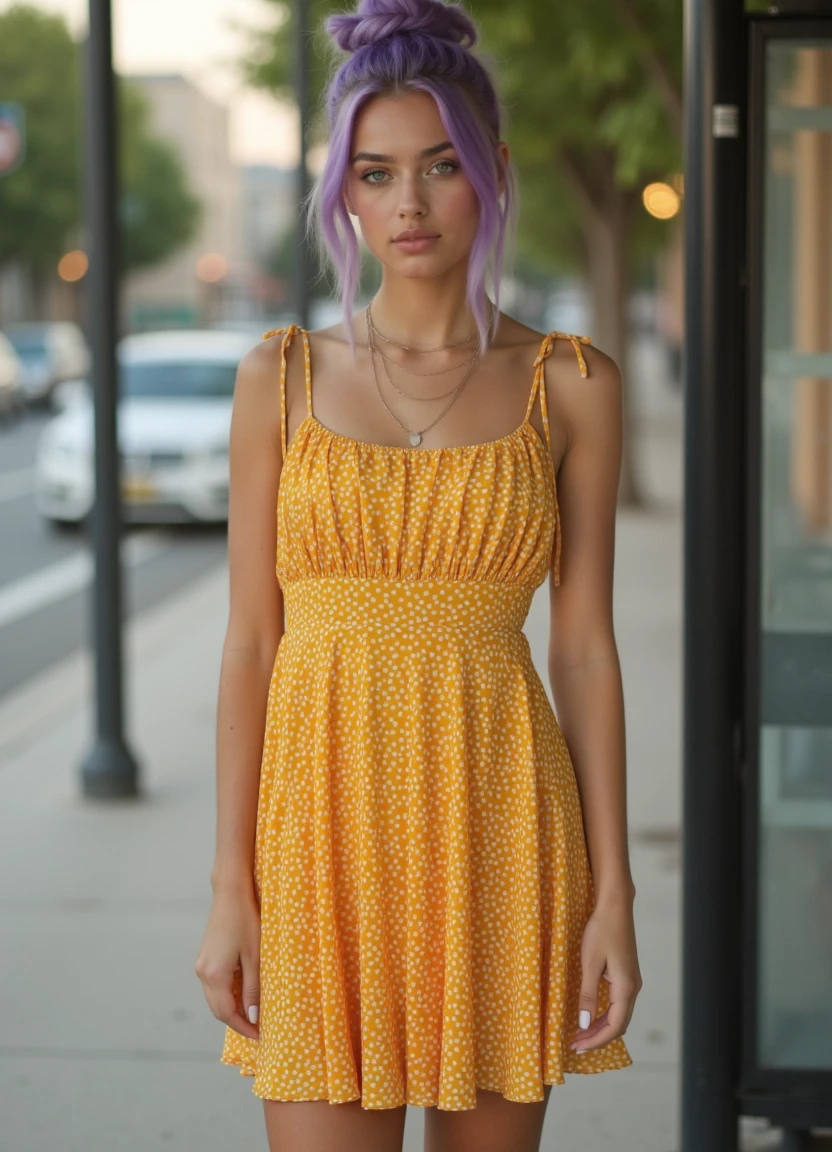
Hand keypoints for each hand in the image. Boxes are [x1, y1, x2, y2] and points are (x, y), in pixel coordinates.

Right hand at [194, 881, 260, 1041]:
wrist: (230, 893)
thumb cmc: (246, 921)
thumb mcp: (254, 957)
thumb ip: (252, 989)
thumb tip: (252, 1017)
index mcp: (214, 975)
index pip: (227, 1013)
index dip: (243, 1027)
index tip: (259, 1036)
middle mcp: (202, 973)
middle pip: (217, 1009)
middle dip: (236, 1021)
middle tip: (257, 1028)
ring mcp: (200, 965)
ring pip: (214, 998)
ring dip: (231, 1008)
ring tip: (252, 1012)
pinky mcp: (204, 957)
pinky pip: (214, 985)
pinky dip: (227, 994)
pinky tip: (243, 992)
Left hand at [569, 893, 641, 1053]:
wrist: (615, 906)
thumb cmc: (601, 930)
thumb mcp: (590, 962)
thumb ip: (587, 995)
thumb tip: (584, 1024)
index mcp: (625, 987)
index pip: (614, 1026)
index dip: (596, 1040)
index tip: (577, 1047)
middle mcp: (633, 987)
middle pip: (619, 1024)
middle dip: (598, 1037)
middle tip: (575, 1044)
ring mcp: (632, 981)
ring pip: (619, 1014)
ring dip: (601, 1026)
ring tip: (580, 1034)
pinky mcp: (626, 974)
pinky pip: (617, 1003)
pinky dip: (605, 1014)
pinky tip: (591, 1016)